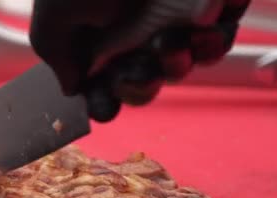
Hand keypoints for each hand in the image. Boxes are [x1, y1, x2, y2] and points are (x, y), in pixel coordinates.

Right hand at [30, 0, 250, 120]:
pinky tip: (212, 7)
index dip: (103, 101)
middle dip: (144, 84)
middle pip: (147, 80)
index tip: (103, 108)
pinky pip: (224, 21)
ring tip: (179, 39)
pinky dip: (221, 19)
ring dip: (186, 60)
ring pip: (190, 59)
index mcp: (100, 38)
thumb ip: (55, 53)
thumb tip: (69, 87)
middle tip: (143, 66)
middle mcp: (136, 30)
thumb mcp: (52, 14)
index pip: (103, 83)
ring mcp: (173, 14)